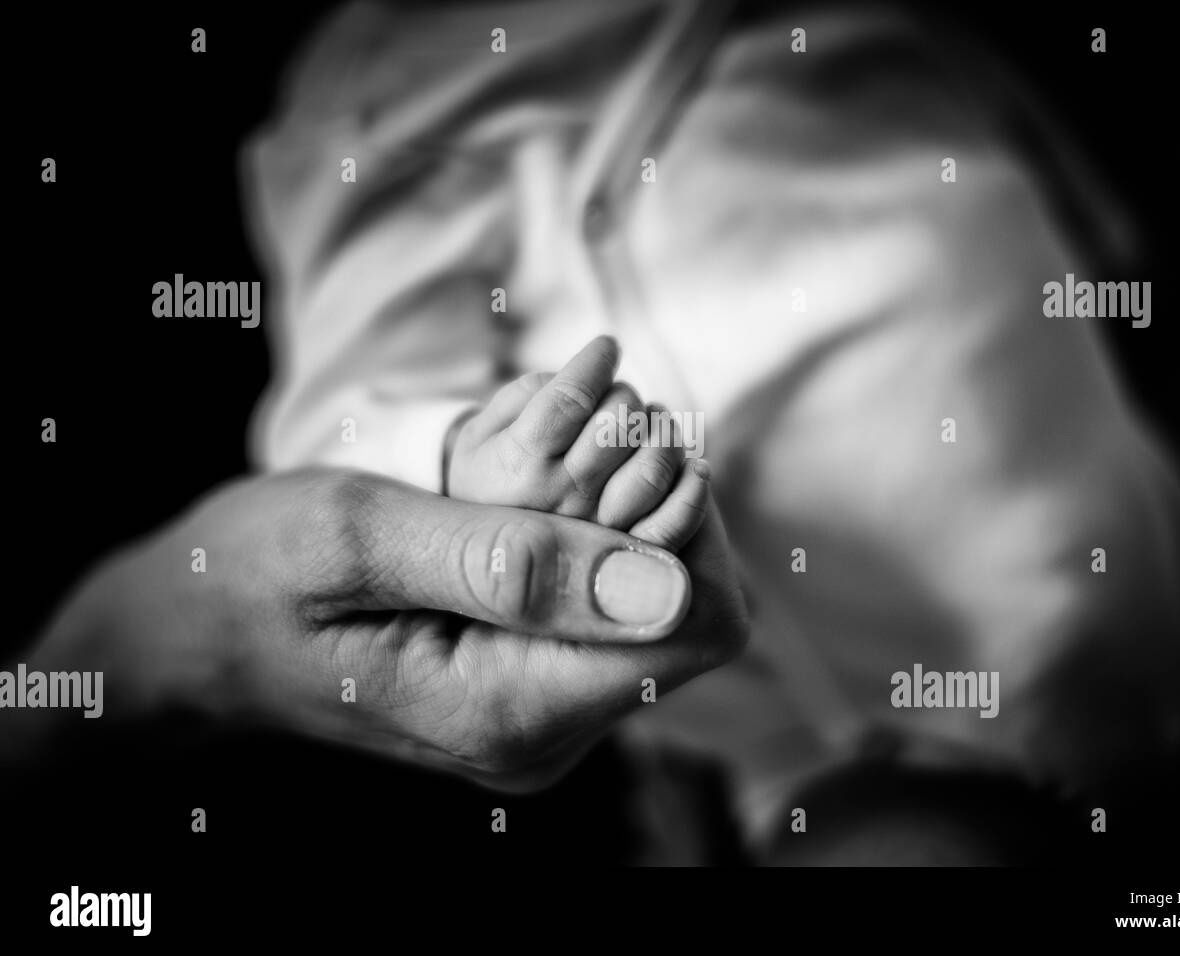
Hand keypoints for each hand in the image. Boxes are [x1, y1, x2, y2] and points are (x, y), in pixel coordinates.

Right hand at [18, 469, 747, 789]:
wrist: (187, 639)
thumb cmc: (253, 574)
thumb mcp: (367, 539)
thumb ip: (517, 565)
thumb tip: (669, 585)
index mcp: (511, 711)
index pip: (700, 625)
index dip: (689, 522)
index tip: (625, 445)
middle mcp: (545, 735)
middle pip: (694, 614)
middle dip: (661, 506)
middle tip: (581, 438)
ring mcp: (542, 717)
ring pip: (662, 603)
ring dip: (628, 513)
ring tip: (543, 462)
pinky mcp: (532, 687)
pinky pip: (614, 605)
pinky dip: (597, 534)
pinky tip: (534, 495)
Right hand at [447, 337, 705, 548]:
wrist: (491, 557)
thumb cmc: (491, 475)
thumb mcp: (485, 429)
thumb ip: (530, 394)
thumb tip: (589, 377)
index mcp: (520, 462)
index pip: (573, 397)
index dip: (596, 362)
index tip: (606, 347)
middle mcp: (560, 498)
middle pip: (617, 421)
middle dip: (624, 393)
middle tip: (618, 395)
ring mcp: (599, 530)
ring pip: (653, 464)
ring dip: (662, 429)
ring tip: (652, 421)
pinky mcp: (630, 554)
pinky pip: (678, 520)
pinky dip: (693, 485)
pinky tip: (691, 465)